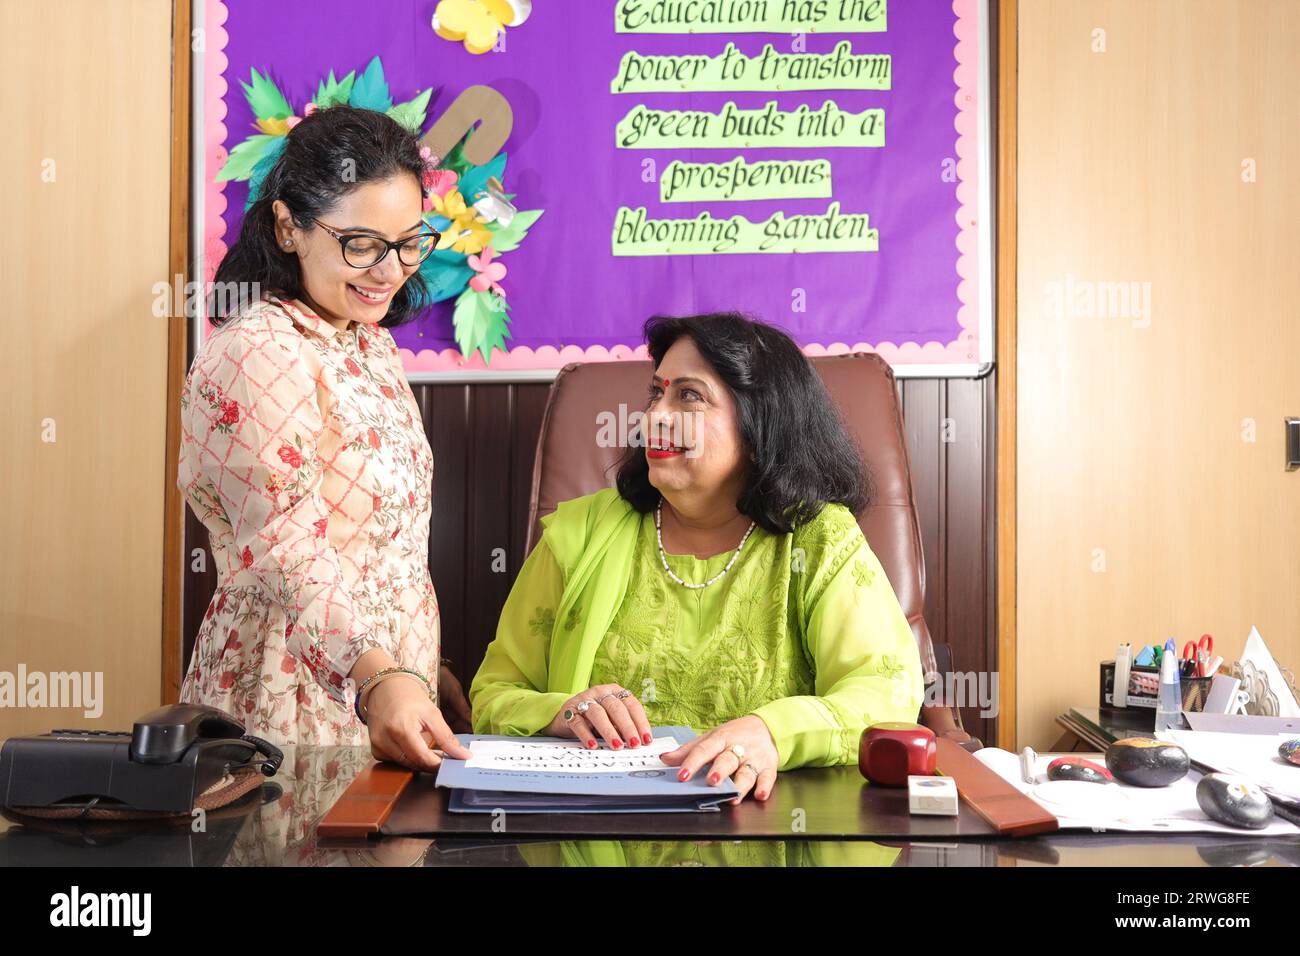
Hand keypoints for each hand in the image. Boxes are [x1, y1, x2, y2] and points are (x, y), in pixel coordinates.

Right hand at [364, 674, 471, 771]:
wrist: (386, 688)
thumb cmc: (410, 698)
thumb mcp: (432, 714)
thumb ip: (447, 737)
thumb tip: (464, 755)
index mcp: (401, 728)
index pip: (422, 757)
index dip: (438, 763)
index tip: (451, 762)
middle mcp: (385, 739)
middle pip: (413, 763)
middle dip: (430, 763)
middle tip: (443, 756)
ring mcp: (377, 745)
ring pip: (404, 765)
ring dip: (419, 762)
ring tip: (431, 750)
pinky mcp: (375, 749)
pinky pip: (394, 761)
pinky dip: (406, 758)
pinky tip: (413, 747)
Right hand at [542, 684, 652, 750]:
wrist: (565, 718)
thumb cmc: (594, 720)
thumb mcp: (612, 720)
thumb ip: (624, 728)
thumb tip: (640, 742)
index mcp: (615, 692)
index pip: (632, 705)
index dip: (641, 722)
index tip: (646, 740)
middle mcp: (600, 693)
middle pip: (616, 708)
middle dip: (627, 727)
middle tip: (634, 744)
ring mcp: (583, 700)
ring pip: (598, 713)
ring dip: (609, 731)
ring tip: (617, 746)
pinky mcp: (569, 712)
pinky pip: (578, 723)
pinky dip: (586, 735)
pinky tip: (593, 745)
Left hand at [659, 715, 778, 804]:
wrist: (766, 727)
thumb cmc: (733, 735)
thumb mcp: (710, 738)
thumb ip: (688, 750)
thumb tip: (664, 759)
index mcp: (720, 739)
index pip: (704, 750)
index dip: (692, 763)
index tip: (682, 775)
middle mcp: (737, 747)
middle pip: (727, 759)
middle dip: (720, 771)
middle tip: (712, 781)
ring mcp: (754, 757)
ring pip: (747, 771)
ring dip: (741, 784)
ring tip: (734, 797)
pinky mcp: (768, 766)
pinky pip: (768, 777)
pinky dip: (765, 786)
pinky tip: (761, 795)